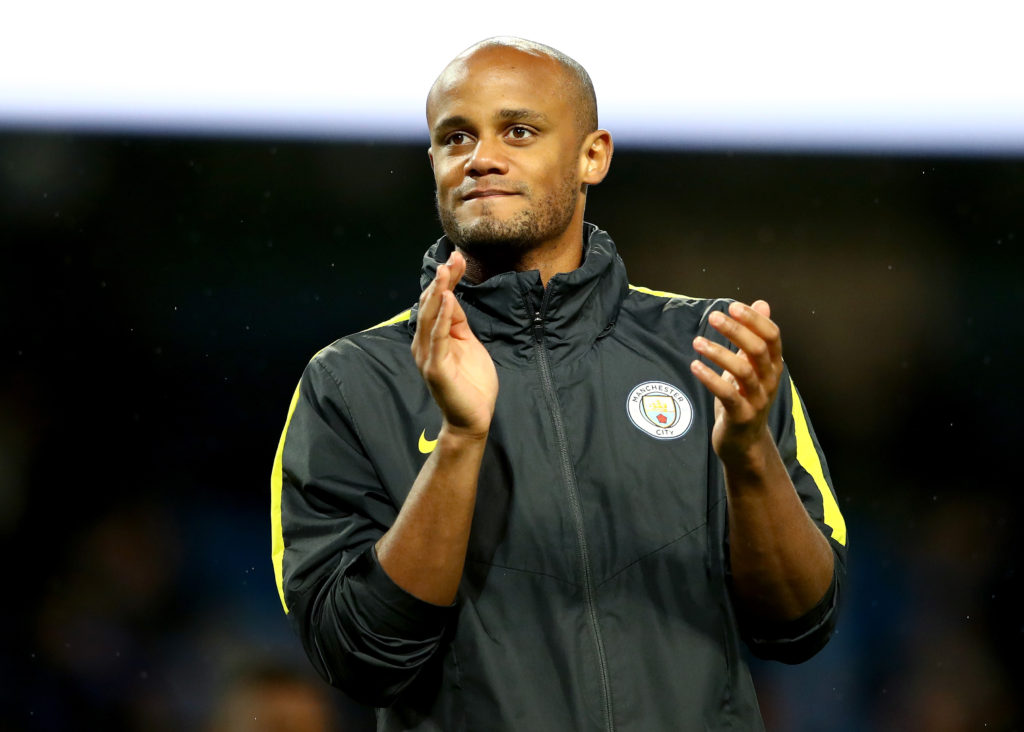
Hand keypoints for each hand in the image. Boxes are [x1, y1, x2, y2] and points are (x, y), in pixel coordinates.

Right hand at [411, 250, 498, 437]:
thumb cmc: (472, 383)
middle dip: (442, 280)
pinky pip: (437, 338)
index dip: (447, 279)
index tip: (457, 258)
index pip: (436, 301)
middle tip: (453, 258)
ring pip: (429, 317)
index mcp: (432, 337)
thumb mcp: (467, 344)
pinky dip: (441, 317)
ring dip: (438, 292)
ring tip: (446, 272)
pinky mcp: (436, 368)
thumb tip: (451, 296)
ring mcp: (428, 356)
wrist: (473, 418)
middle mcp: (424, 344)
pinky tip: (447, 300)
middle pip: (430, 304)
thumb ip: (457, 322)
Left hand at [690, 300, 782, 466]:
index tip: (733, 306)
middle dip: (736, 330)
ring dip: (719, 353)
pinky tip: (694, 365)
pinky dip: (710, 378)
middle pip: (758, 349)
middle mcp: (770, 380)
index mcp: (773, 365)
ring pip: (743, 371)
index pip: (772, 336)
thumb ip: (754, 335)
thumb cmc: (744, 397)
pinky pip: (727, 394)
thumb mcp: (750, 365)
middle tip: (712, 317)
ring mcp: (758, 399)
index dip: (754, 319)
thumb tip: (762, 303)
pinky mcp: (741, 415)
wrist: (744, 442)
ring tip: (697, 342)